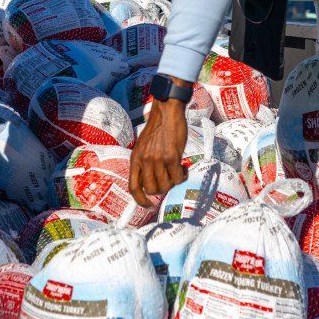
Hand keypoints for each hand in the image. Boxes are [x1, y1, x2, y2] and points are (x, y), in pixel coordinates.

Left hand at [129, 90, 188, 206]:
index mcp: (135, 159)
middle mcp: (144, 161)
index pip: (133, 187)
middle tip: (169, 180)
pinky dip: (183, 176)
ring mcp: (157, 159)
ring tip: (178, 171)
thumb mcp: (144, 147)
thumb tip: (151, 184)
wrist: (167, 112)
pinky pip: (178, 178)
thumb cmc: (158, 129)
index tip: (148, 205)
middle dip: (162, 189)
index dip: (140, 200)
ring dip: (174, 182)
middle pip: (152, 190)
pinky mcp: (172, 157)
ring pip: (166, 186)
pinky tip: (184, 167)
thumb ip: (144, 163)